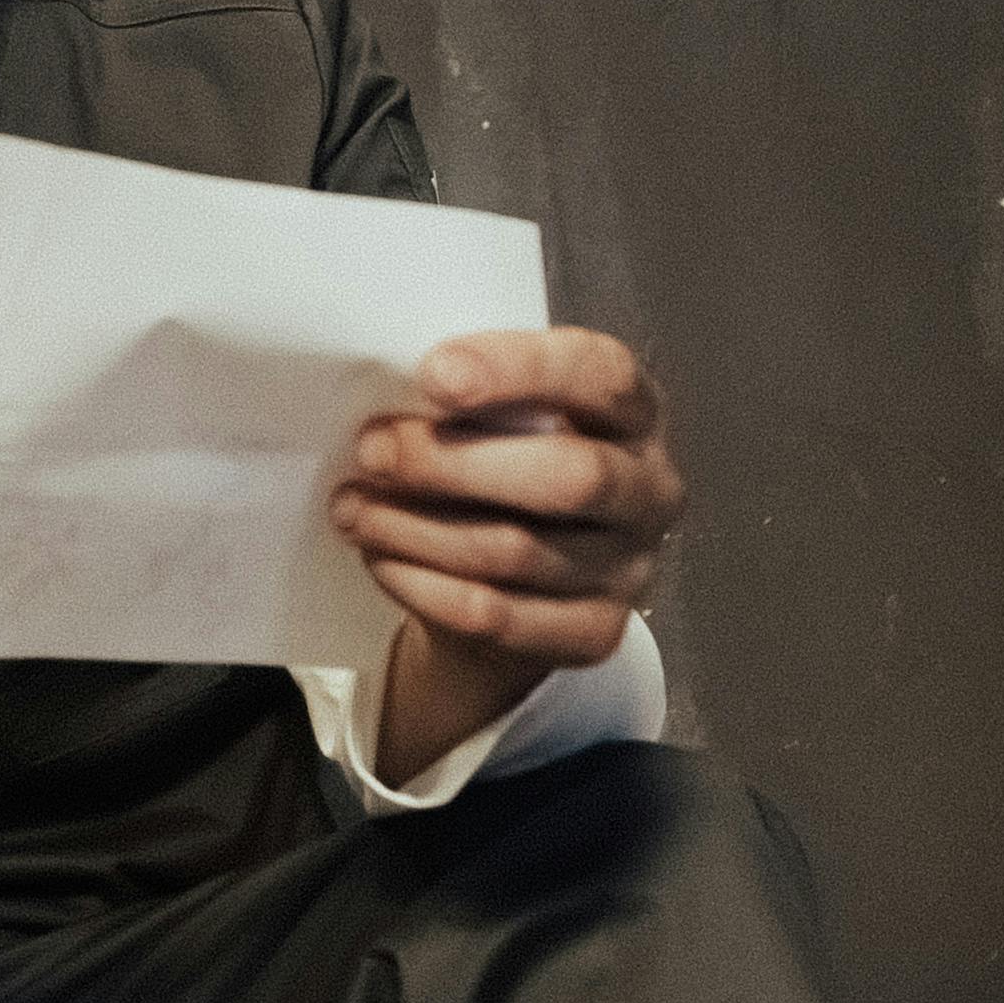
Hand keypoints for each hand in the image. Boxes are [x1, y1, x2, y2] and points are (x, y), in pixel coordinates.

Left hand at [331, 326, 686, 782]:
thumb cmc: (506, 464)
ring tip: (354, 508)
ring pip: (517, 551)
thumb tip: (394, 396)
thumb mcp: (505, 415)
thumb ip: (474, 397)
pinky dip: (425, 587)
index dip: (519, 368)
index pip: (601, 374)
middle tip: (373, 449)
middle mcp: (650, 489)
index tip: (433, 374)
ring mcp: (630, 569)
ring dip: (417, 528)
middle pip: (567, 476)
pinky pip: (497, 617)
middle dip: (452, 462)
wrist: (522, 579)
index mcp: (635, 412)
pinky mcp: (595, 634)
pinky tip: (381, 559)